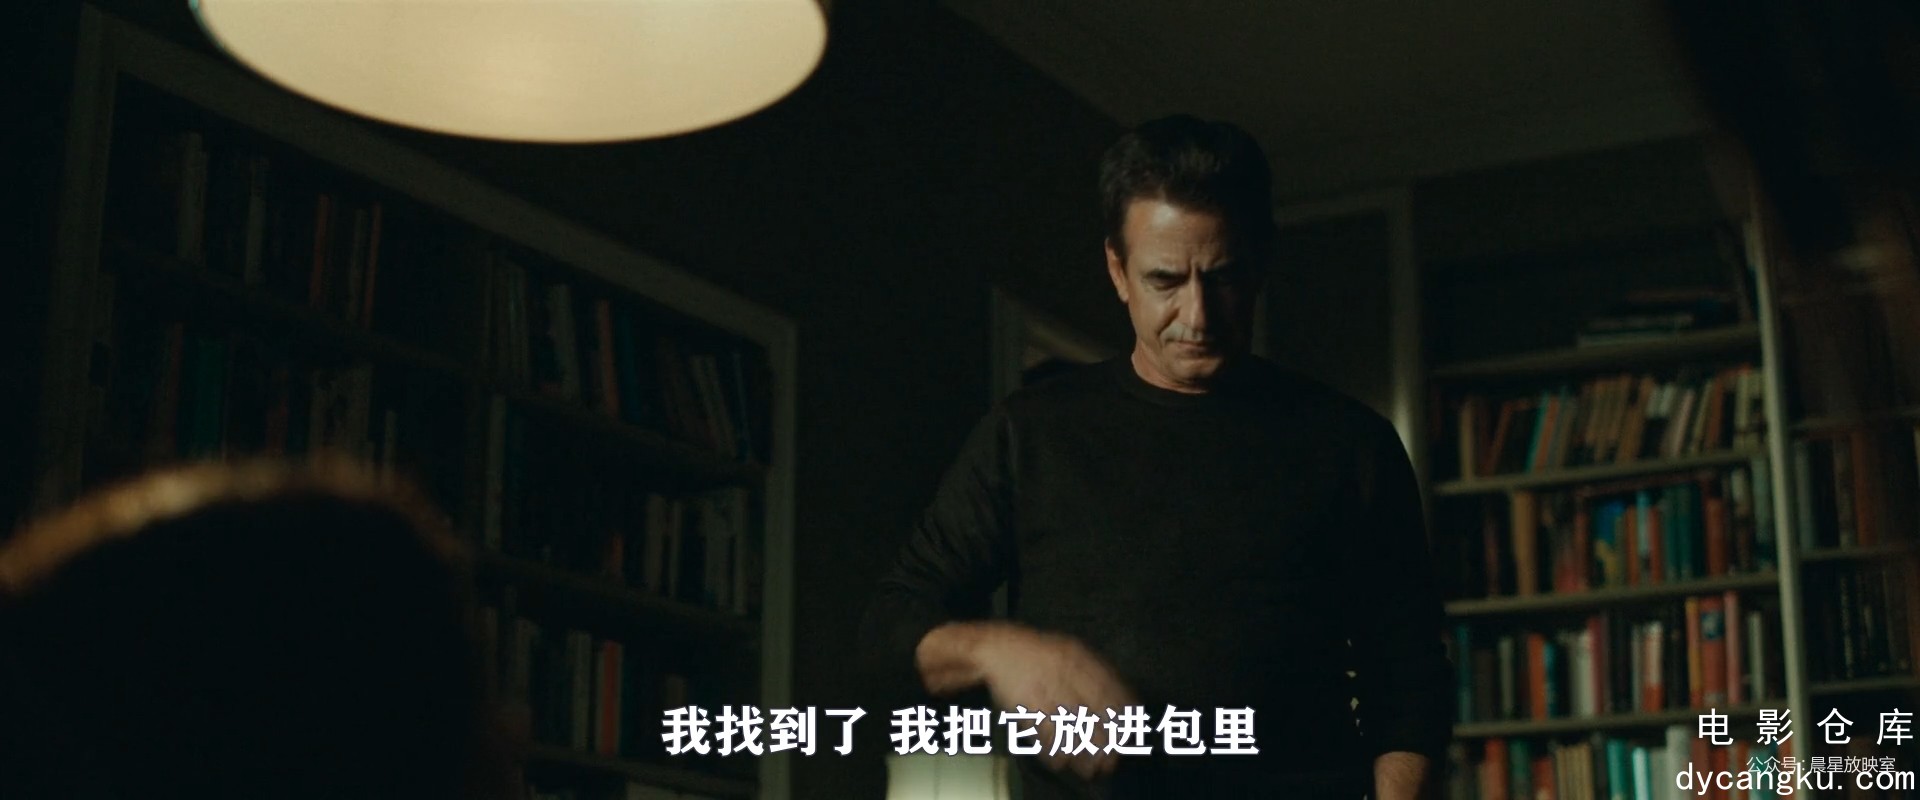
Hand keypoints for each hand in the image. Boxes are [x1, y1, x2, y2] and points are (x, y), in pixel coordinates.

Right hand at [921, 622, 1135, 780]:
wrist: (994, 647)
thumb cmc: (1040, 655)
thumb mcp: (1072, 654)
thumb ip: (1098, 677)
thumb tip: (1129, 707)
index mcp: (1076, 656)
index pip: (1105, 687)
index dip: (1119, 715)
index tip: (1130, 736)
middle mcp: (1059, 669)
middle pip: (1086, 708)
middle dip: (1101, 739)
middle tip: (1112, 761)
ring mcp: (1039, 684)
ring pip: (1064, 723)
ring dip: (1078, 750)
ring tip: (1090, 770)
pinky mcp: (1020, 699)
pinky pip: (1038, 728)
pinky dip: (1050, 747)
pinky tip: (1060, 762)